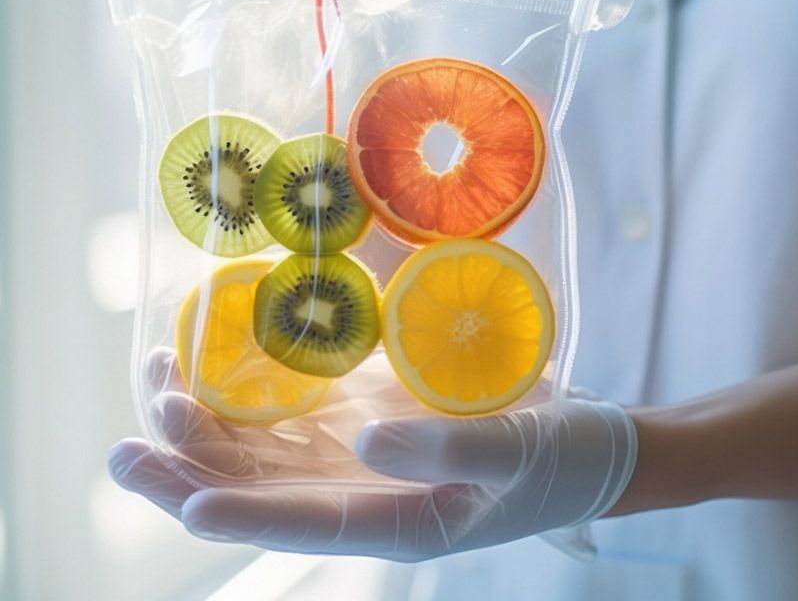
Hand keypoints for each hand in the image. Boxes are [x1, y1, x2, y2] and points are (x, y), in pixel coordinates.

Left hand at [109, 348, 636, 561]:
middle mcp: (361, 489)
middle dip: (191, 473)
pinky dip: (248, 392)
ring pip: (264, 450)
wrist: (580, 442)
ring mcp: (357, 450)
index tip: (186, 510)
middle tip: (124, 452)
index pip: (310, 524)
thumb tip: (368, 443)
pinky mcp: (364, 414)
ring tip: (152, 391)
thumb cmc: (559, 463)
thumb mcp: (515, 457)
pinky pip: (294, 410)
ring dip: (206, 428)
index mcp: (397, 519)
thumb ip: (447, 449)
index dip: (248, 521)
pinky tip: (212, 366)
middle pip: (262, 491)